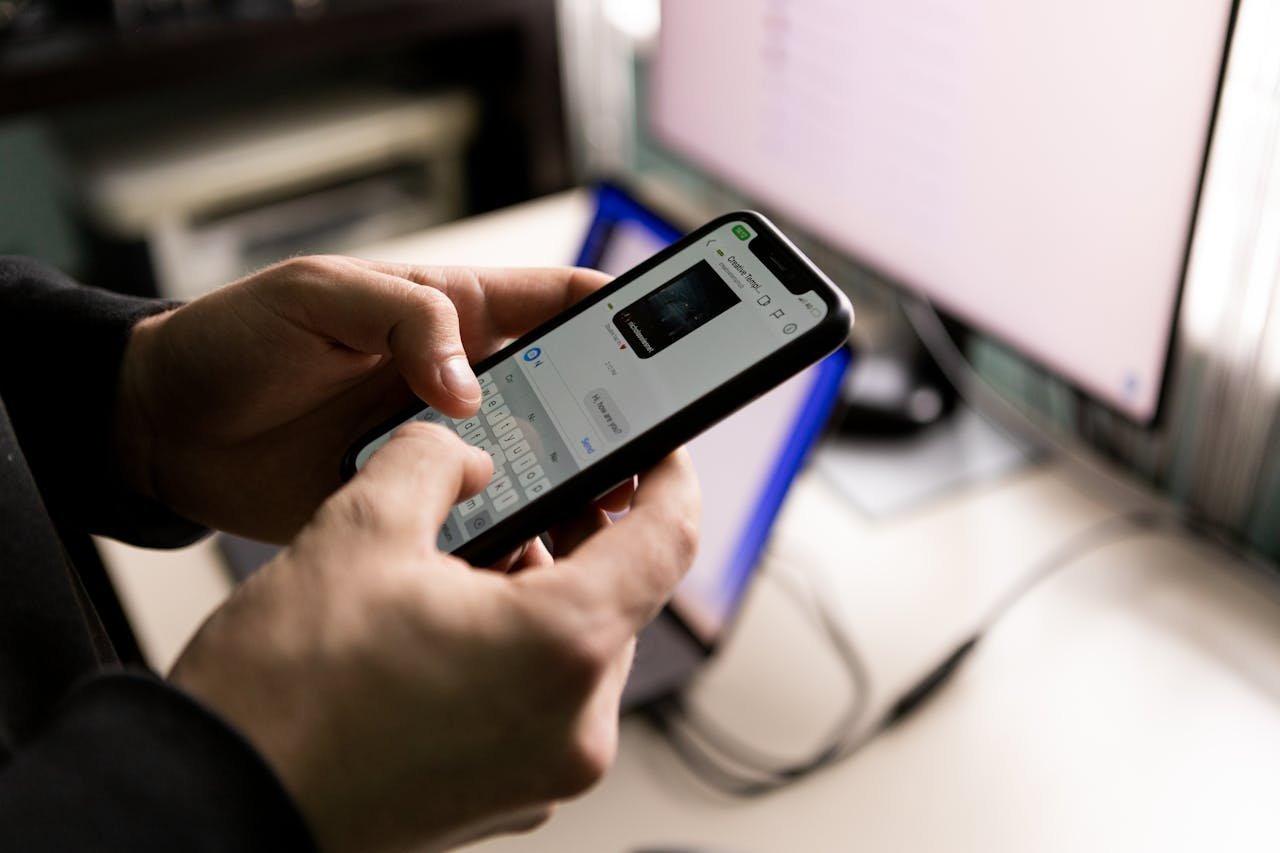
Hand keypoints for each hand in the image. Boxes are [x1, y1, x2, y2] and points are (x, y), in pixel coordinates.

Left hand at [115, 256, 610, 541]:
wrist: (167, 430)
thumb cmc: (238, 340)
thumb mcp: (320, 294)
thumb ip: (407, 319)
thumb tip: (471, 386)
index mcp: (456, 314)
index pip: (565, 302)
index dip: (627, 314)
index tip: (675, 341)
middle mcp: (465, 381)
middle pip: (572, 396)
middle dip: (618, 423)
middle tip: (647, 459)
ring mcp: (444, 447)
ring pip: (538, 467)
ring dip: (572, 490)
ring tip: (602, 521)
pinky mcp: (416, 504)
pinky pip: (483, 522)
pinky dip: (512, 543)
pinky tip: (530, 564)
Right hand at [169, 422, 699, 851]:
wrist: (213, 802)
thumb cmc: (282, 695)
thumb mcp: (359, 531)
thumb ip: (433, 461)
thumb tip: (464, 454)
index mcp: (560, 650)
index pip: (668, 541)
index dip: (670, 478)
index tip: (658, 449)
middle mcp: (572, 727)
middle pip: (621, 598)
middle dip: (581, 536)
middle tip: (530, 491)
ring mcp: (542, 774)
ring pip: (578, 651)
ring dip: (541, 595)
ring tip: (463, 559)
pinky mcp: (506, 796)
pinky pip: (542, 702)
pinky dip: (516, 653)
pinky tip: (446, 624)